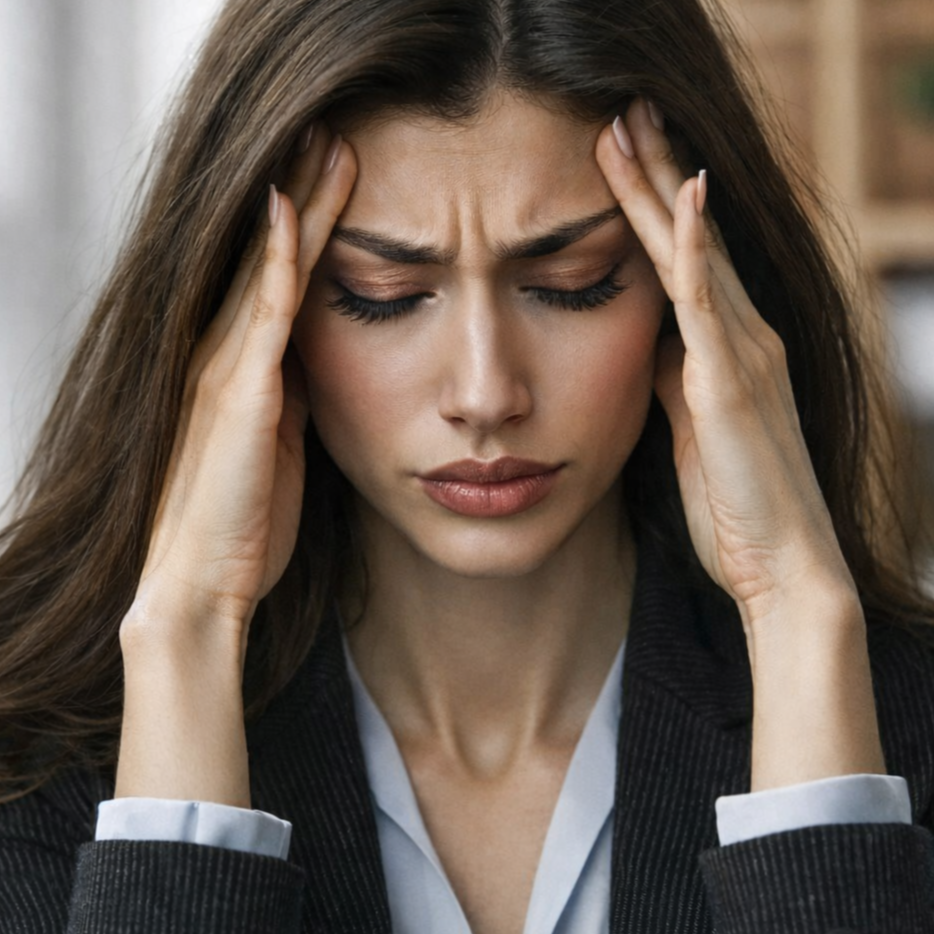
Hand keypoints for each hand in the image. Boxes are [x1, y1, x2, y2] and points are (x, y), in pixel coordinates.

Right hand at [114, 125, 356, 804]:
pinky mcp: (238, 396)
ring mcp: (227, 372)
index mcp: (244, 374)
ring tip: (326, 144)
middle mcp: (226, 359)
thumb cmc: (245, 527)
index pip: (278, 281)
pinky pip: (263, 315)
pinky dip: (279, 261)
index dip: (307, 227)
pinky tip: (292, 211)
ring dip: (297, 205)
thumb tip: (321, 369)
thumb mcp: (282, 450)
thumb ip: (295, 402)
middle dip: (303, 194)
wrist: (203, 583)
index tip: (340, 179)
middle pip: (269, 258)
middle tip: (334, 133)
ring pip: (266, 269)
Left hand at [595, 99, 885, 788]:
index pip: (682, 261)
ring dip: (661, 186)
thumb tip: (647, 344)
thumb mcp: (690, 430)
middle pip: (689, 237)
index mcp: (726, 351)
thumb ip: (674, 380)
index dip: (649, 207)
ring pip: (694, 252)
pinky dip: (692, 247)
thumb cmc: (736, 508)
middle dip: (654, 172)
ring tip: (629, 125)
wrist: (783, 566)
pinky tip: (682, 193)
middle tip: (621, 111)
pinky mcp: (732, 383)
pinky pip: (708, 302)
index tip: (616, 159)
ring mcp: (741, 354)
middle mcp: (742, 337)